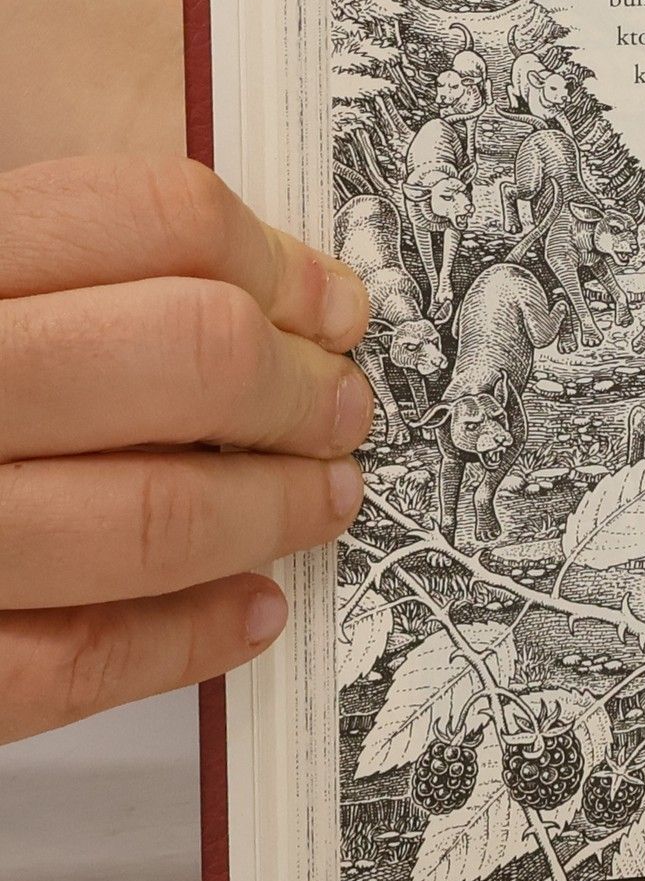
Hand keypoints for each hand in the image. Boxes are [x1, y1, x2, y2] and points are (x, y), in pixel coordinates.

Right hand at [0, 156, 373, 742]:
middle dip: (300, 389)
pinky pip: (73, 662)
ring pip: (153, 517)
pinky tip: (249, 611)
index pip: (150, 217)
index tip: (331, 306)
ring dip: (275, 513)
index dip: (277, 261)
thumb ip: (67, 276)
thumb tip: (281, 295)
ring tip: (322, 501)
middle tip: (341, 409)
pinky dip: (188, 638)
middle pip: (186, 355)